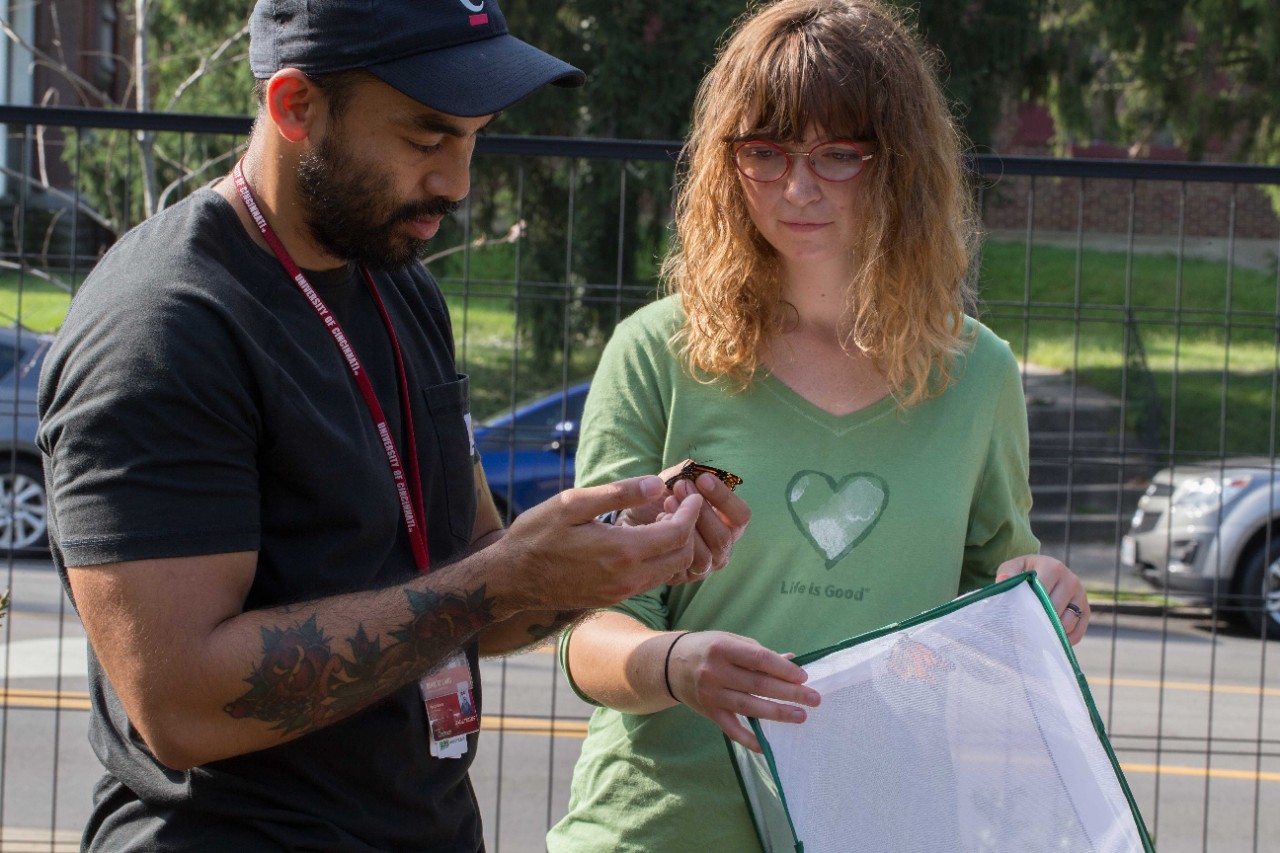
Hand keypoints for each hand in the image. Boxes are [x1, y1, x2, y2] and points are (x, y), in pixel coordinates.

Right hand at [498, 475, 703, 612]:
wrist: (511, 579)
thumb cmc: (537, 534)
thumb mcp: (572, 503)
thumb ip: (619, 493)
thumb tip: (658, 484)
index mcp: (621, 552)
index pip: (677, 533)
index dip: (691, 511)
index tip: (691, 494)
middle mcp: (627, 578)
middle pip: (682, 556)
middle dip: (689, 529)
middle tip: (679, 505)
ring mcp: (621, 592)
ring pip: (669, 571)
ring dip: (675, 545)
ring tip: (662, 518)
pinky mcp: (613, 598)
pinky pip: (651, 580)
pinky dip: (660, 559)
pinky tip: (644, 538)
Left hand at [617, 459, 751, 583]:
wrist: (630, 523)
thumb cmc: (658, 501)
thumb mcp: (671, 483)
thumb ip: (685, 474)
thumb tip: (693, 466)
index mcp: (727, 525)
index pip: (741, 516)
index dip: (725, 498)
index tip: (702, 479)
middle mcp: (720, 549)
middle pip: (723, 537)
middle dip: (701, 511)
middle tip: (680, 488)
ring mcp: (702, 566)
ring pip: (705, 555)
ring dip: (686, 527)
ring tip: (667, 503)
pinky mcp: (681, 577)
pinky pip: (682, 566)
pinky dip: (671, 545)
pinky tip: (658, 524)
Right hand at [664, 630, 819, 752]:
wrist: (670, 665)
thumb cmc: (707, 649)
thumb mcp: (729, 641)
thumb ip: (758, 652)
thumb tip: (792, 659)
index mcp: (722, 648)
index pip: (759, 659)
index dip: (782, 669)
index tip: (803, 677)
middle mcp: (715, 672)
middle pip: (758, 685)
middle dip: (789, 693)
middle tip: (814, 699)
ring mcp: (711, 694)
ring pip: (749, 707)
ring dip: (777, 713)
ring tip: (800, 716)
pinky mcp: (709, 712)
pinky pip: (731, 729)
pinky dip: (748, 739)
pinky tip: (766, 745)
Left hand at [996, 555, 1089, 644]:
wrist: (1043, 572)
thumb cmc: (1025, 573)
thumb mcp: (1013, 568)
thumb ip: (1007, 574)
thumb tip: (1002, 580)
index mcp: (1053, 567)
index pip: (1042, 592)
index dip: (1029, 607)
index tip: (1019, 616)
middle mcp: (1071, 579)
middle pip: (1055, 610)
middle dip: (1039, 620)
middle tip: (1025, 627)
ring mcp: (1081, 595)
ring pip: (1067, 623)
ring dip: (1051, 631)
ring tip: (1037, 631)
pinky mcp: (1086, 610)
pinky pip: (1077, 632)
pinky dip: (1064, 639)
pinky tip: (1050, 637)